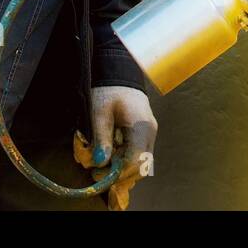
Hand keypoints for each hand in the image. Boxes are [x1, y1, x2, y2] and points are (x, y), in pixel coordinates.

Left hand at [88, 85, 156, 210]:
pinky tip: (109, 157)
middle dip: (118, 175)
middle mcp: (150, 134)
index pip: (135, 161)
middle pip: (140, 167)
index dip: (116, 173)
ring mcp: (149, 134)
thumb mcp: (100, 113)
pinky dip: (123, 161)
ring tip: (101, 163)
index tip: (97, 174)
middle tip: (97, 172)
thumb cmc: (109, 90)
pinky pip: (137, 156)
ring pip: (140, 164)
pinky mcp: (144, 135)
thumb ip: (102, 139)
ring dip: (120, 170)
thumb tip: (100, 163)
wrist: (119, 72)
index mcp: (141, 128)